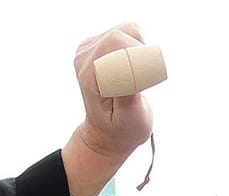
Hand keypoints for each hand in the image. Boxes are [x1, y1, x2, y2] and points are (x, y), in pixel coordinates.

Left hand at [62, 24, 155, 195]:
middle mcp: (84, 58)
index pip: (115, 46)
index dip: (137, 60)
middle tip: (143, 82)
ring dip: (141, 50)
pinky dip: (139, 47)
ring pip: (128, 29)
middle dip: (140, 55)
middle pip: (121, 35)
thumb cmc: (121, 129)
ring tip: (137, 77)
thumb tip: (132, 69)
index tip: (143, 83)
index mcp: (89, 75)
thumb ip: (129, 94)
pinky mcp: (100, 43)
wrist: (108, 132)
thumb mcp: (130, 119)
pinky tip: (134, 68)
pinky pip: (128, 31)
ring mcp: (90, 48)